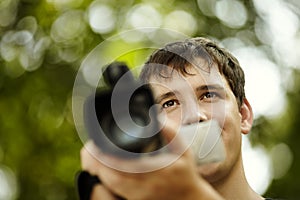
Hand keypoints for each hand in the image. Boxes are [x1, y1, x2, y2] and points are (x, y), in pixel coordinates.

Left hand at [80, 121, 223, 199]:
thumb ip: (170, 132)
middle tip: (89, 148)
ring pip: (111, 186)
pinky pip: (115, 191)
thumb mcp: (183, 150)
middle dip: (97, 163)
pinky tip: (101, 169)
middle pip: (113, 177)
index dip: (107, 157)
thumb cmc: (184, 173)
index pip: (126, 166)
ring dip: (98, 171)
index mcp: (157, 172)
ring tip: (92, 156)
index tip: (96, 146)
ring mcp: (139, 196)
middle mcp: (146, 186)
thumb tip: (156, 116)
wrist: (188, 199)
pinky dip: (105, 179)